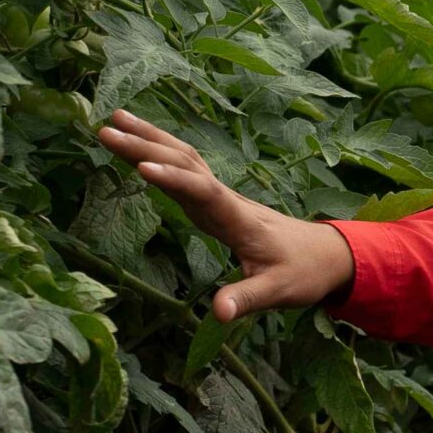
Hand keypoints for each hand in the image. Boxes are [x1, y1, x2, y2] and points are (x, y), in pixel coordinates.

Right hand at [95, 109, 355, 320]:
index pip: (205, 193)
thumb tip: (218, 313)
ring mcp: (222, 196)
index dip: (175, 181)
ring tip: (114, 119)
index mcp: (240, 220)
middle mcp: (228, 200)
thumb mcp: (278, 291)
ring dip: (150, 138)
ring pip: (185, 159)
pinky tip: (140, 142)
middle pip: (186, 166)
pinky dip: (161, 151)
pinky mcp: (217, 199)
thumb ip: (247, 299)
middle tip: (105, 131)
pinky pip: (186, 168)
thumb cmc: (303, 272)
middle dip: (146, 147)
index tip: (142, 169)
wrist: (326, 254)